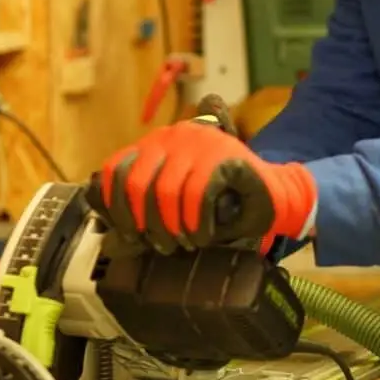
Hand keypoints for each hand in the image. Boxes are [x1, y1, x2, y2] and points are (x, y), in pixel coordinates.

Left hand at [98, 121, 317, 254]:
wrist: (272, 194)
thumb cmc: (222, 201)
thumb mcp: (177, 195)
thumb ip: (147, 198)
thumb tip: (108, 219)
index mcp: (158, 142)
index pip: (116, 168)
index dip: (114, 205)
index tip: (127, 233)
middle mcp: (175, 135)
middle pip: (137, 182)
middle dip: (144, 222)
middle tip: (160, 245)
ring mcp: (201, 143)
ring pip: (166, 191)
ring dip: (171, 226)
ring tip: (183, 243)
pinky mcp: (225, 156)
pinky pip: (197, 194)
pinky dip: (196, 222)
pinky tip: (202, 236)